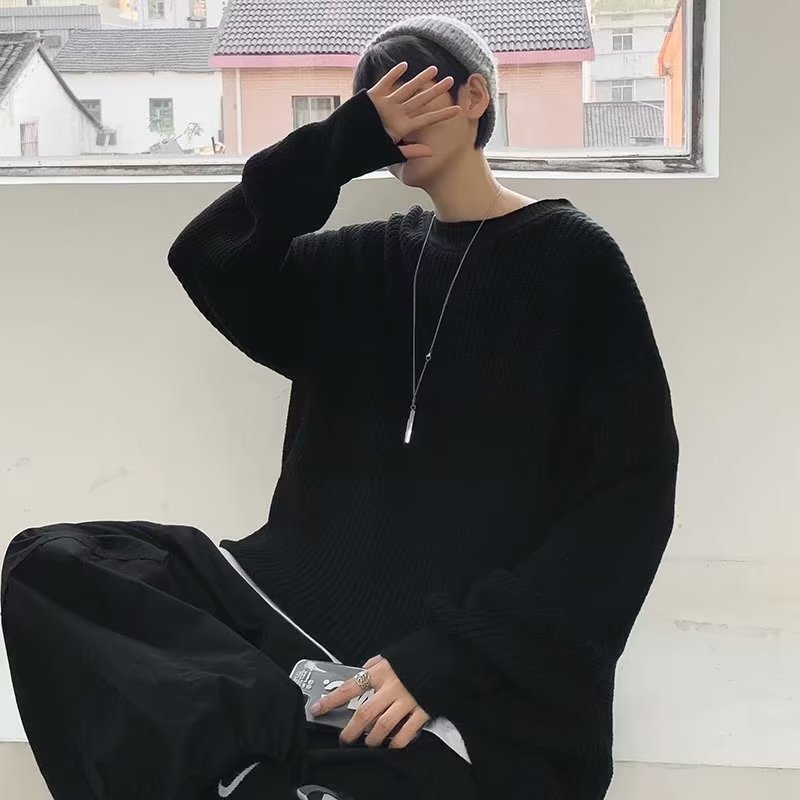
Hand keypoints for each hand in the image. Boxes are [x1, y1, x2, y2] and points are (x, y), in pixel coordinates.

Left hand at [310, 655, 430, 748]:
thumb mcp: (392, 652)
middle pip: (364, 714)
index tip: (316, 709)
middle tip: (344, 738)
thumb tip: (362, 671)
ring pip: (383, 727)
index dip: (331, 700)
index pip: (350, 687)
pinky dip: (397, 742)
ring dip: (372, 739)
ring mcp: (407, 700)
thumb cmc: (418, 651)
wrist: (448, 651)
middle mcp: (391, 687)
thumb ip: (375, 663)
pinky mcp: (423, 710)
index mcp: (381, 671)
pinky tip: (392, 744)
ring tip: (369, 742)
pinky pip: (407, 732)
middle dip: (350, 730)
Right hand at [367, 63, 461, 160]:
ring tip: (434, 69)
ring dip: (420, 79)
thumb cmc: (365, 153)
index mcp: (403, 127)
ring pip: (406, 89)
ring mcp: (385, 105)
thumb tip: (431, 153)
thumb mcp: (389, 154)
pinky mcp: (372, 97)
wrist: (343, 146)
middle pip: (420, 100)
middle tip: (451, 80)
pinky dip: (393, 74)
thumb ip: (409, 151)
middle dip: (435, 91)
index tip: (459, 110)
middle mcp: (396, 114)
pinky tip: (404, 66)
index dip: (442, 114)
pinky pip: (385, 83)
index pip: (427, 119)